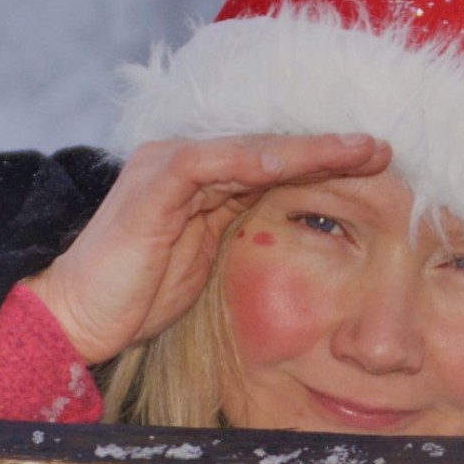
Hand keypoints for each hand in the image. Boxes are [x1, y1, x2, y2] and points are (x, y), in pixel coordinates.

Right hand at [27, 134, 390, 364]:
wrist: (82, 316)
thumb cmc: (142, 294)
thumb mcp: (209, 257)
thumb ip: (242, 228)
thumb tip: (301, 229)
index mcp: (201, 179)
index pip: (273, 162)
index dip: (324, 162)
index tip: (376, 166)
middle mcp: (185, 163)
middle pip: (269, 148)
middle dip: (327, 148)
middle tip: (382, 148)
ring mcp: (165, 169)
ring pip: (247, 148)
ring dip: (304, 150)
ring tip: (356, 151)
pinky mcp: (151, 188)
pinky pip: (203, 163)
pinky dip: (245, 161)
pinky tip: (285, 164)